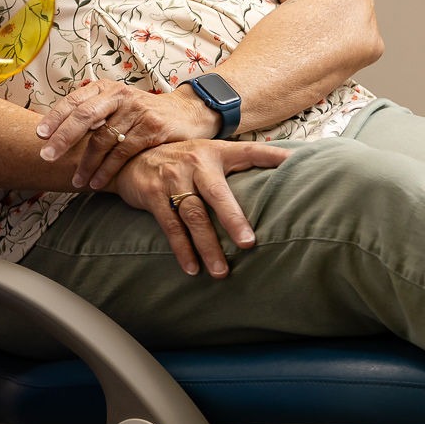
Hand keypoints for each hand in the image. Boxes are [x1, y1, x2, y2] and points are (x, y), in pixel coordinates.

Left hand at [37, 80, 216, 190]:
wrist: (187, 113)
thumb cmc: (143, 113)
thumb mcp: (118, 104)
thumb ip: (93, 113)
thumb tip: (55, 131)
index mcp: (106, 88)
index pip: (74, 101)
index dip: (54, 117)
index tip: (38, 135)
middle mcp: (120, 95)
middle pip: (84, 116)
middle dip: (63, 138)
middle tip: (46, 157)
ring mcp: (137, 111)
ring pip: (103, 139)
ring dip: (86, 163)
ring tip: (75, 180)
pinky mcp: (152, 128)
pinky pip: (123, 152)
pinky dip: (107, 170)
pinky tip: (97, 182)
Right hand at [110, 139, 289, 277]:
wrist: (130, 156)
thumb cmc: (180, 159)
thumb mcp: (208, 152)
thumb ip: (240, 160)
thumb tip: (285, 165)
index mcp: (214, 153)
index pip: (248, 152)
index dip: (271, 156)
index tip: (293, 165)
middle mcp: (195, 163)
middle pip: (217, 194)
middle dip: (233, 219)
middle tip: (248, 244)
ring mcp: (172, 179)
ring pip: (194, 216)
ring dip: (207, 246)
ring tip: (221, 271)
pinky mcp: (153, 195)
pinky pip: (171, 226)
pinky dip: (182, 249)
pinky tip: (192, 268)